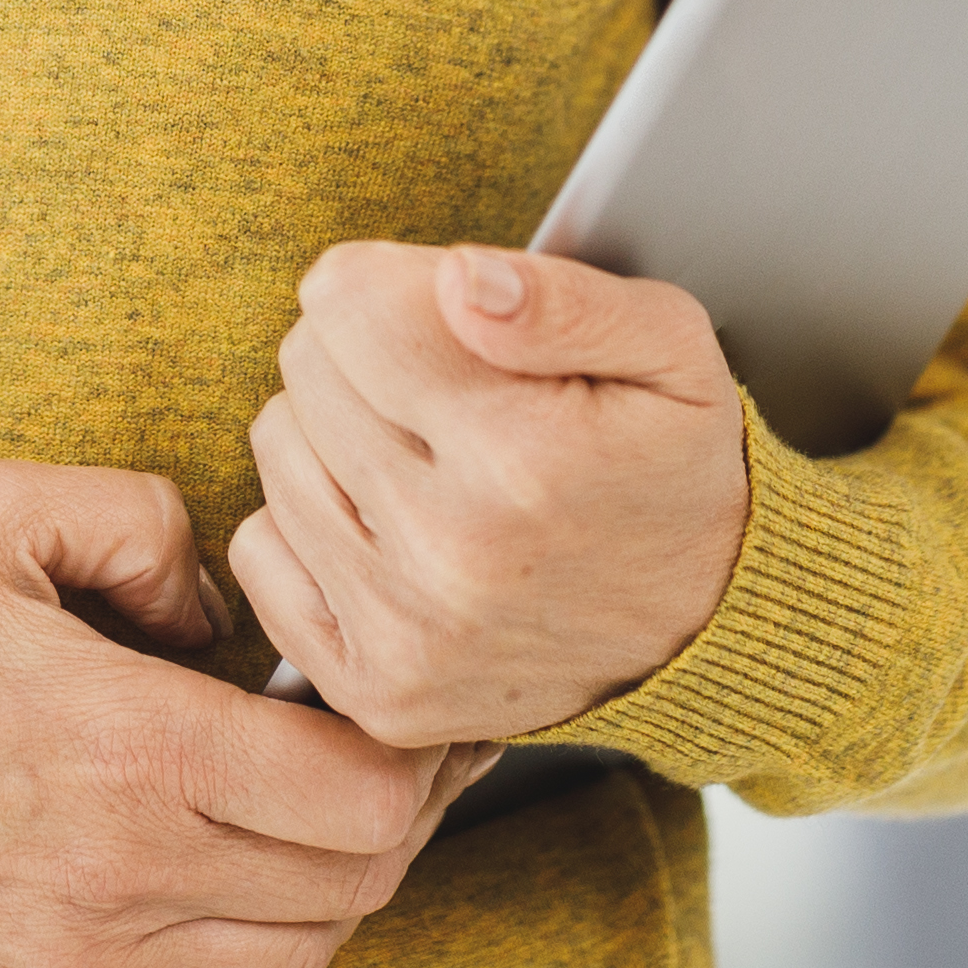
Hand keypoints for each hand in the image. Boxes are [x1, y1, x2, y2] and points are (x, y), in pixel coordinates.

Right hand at [0, 461, 468, 967]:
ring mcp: (85, 959)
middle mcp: (130, 872)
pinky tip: (245, 904)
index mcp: (139, 745)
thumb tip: (226, 612)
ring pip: (297, 963)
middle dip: (399, 819)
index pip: (364, 792)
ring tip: (318, 825)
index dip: (421, 752)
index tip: (417, 710)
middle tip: (391, 759)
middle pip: (354, 884)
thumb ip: (145, 525)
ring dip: (334, 897)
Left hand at [231, 243, 751, 751]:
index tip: (438, 306)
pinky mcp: (373, 688)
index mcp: (520, 456)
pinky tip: (386, 519)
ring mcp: (405, 632)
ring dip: (335, 430)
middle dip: (366, 349)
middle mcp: (450, 552)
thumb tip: (454, 279)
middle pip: (307, 367)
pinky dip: (308, 520)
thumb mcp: (671, 350)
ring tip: (424, 450)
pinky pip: (260, 549)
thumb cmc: (676, 468)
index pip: (346, 303)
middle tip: (444, 382)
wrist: (706, 632)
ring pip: (279, 448)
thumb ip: (562, 298)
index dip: (390, 281)